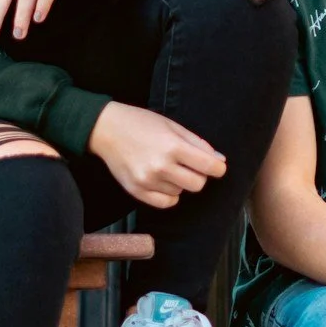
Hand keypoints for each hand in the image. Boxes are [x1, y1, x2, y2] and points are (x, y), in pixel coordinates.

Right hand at [88, 101, 225, 209]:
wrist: (106, 129)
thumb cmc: (141, 123)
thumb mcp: (173, 126)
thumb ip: (198, 144)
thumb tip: (219, 160)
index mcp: (173, 146)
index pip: (209, 166)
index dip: (218, 167)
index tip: (216, 166)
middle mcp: (161, 166)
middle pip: (198, 184)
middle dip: (199, 175)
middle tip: (189, 165)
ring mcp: (147, 181)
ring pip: (181, 192)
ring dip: (180, 182)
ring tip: (167, 167)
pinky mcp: (136, 191)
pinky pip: (166, 203)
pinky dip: (169, 195)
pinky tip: (163, 181)